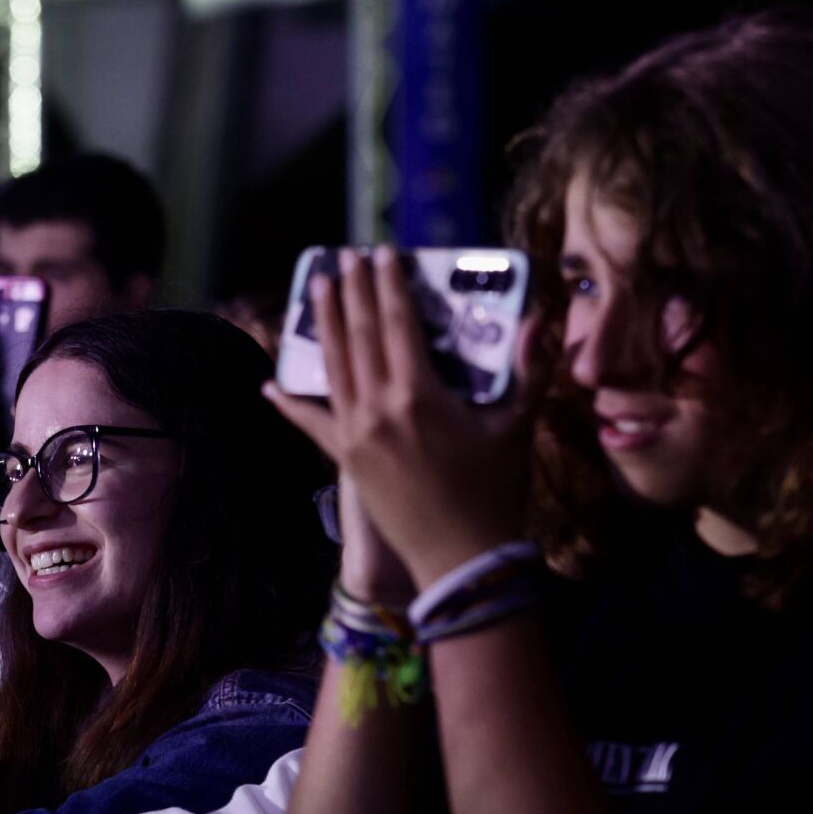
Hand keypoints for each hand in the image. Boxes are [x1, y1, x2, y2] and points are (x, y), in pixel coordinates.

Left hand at [262, 248, 542, 588]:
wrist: (462, 560)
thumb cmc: (495, 491)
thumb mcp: (517, 426)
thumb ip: (530, 368)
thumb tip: (542, 318)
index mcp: (419, 394)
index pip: (397, 323)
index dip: (387, 284)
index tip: (381, 253)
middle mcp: (378, 408)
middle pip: (358, 336)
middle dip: (351, 292)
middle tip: (344, 257)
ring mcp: (355, 434)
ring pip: (333, 367)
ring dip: (323, 324)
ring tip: (317, 289)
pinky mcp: (345, 459)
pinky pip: (310, 424)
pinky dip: (289, 403)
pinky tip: (270, 383)